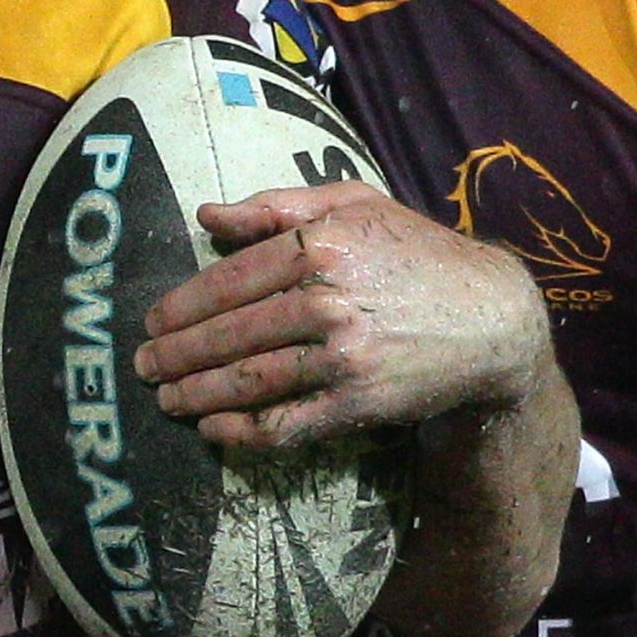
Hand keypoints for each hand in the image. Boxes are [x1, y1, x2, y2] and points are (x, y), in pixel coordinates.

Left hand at [134, 183, 548, 450]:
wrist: (492, 319)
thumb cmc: (417, 254)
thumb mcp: (355, 203)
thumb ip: (278, 205)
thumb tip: (208, 215)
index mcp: (319, 245)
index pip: (228, 281)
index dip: (181, 306)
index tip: (152, 322)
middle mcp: (326, 300)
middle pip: (228, 334)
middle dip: (175, 355)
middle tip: (144, 366)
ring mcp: (342, 356)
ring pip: (247, 382)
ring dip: (195, 395)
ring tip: (166, 400)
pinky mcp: (358, 403)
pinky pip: (284, 424)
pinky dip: (241, 432)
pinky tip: (213, 431)